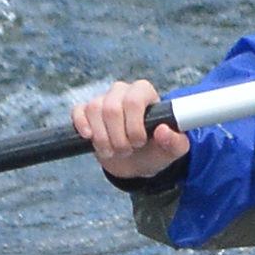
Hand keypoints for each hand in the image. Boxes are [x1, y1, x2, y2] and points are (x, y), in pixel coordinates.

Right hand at [71, 78, 188, 182]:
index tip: (140, 142)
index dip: (134, 125)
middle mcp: (123, 91)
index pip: (134, 100)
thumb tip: (163, 130)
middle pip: (111, 108)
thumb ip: (176, 142)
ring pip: (94, 110)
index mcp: (145, 93)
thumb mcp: (173, 151)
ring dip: (102, 138)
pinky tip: (90, 138)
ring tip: (114, 150)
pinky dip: (82, 126)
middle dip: (118, 137)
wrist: (136, 163)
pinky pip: (78, 111)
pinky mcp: (85, 112)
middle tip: (127, 150)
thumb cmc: (156, 151)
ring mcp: (102, 100)